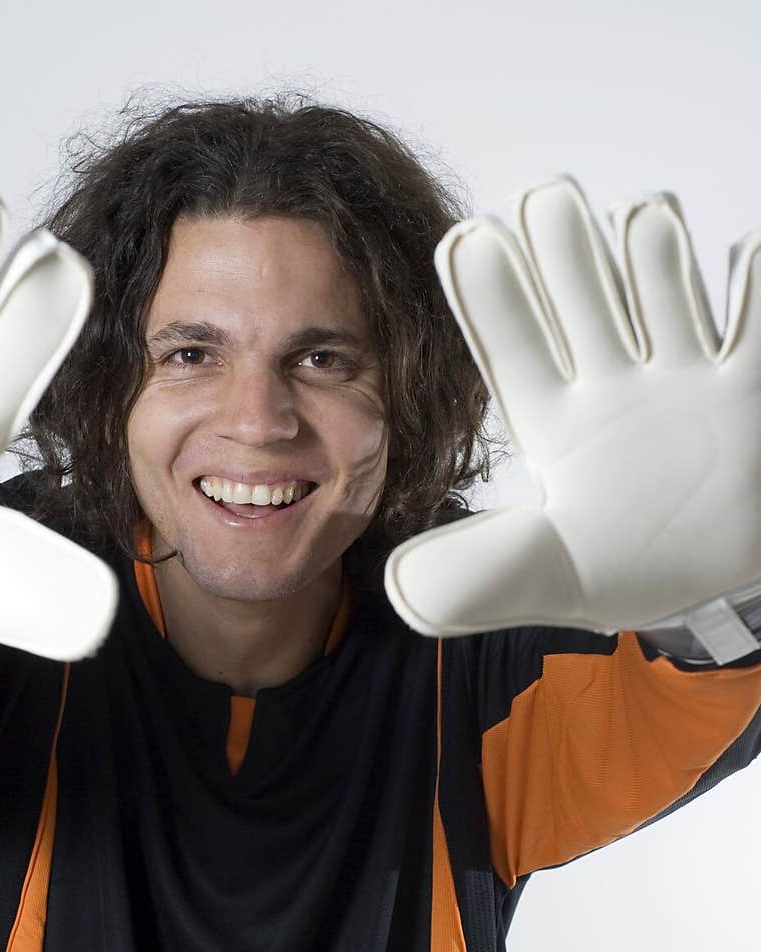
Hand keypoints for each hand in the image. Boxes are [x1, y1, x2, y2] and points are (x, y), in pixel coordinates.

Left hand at [384, 176, 760, 656]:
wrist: (720, 581)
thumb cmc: (629, 568)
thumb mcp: (549, 575)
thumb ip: (478, 573)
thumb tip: (395, 585)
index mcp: (559, 425)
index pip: (518, 355)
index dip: (494, 306)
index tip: (467, 244)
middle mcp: (617, 388)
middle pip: (587, 308)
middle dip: (566, 258)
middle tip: (543, 198)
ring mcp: (685, 381)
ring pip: (665, 302)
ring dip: (654, 262)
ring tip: (638, 214)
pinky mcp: (748, 391)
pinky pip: (754, 331)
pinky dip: (753, 292)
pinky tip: (746, 252)